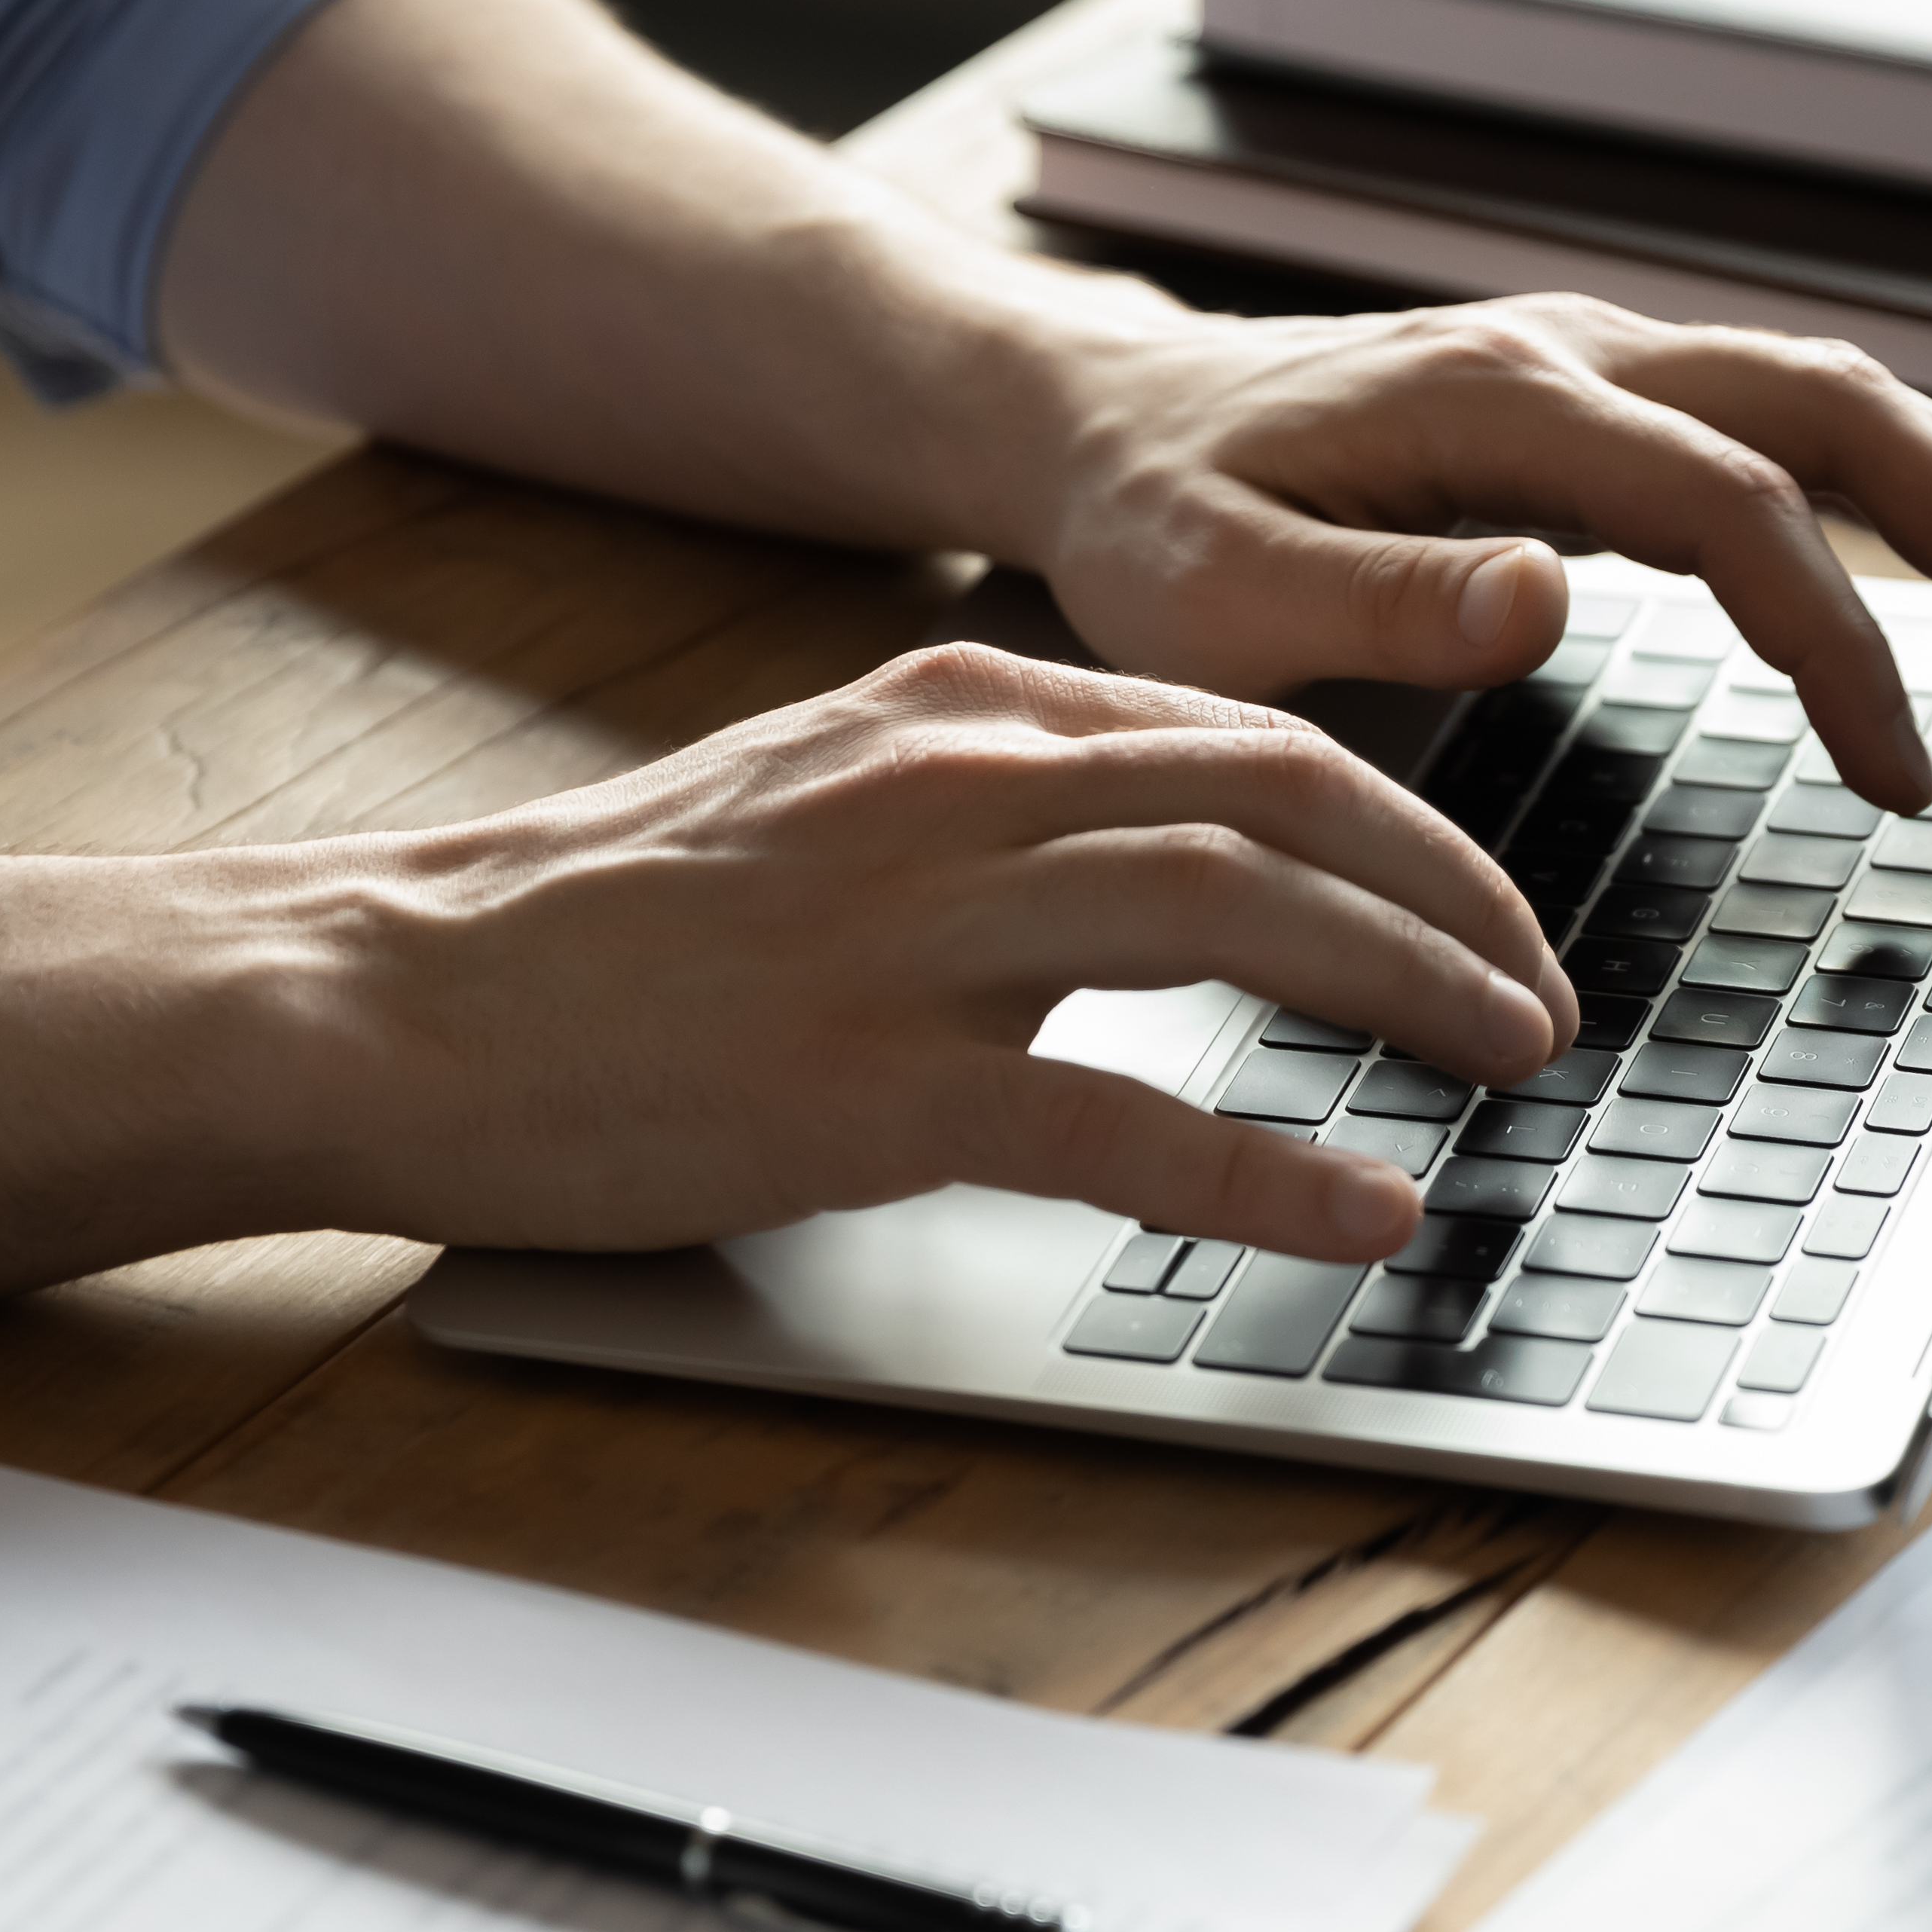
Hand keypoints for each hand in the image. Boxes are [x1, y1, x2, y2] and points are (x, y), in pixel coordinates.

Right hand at [292, 644, 1577, 1260]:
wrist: (391, 991)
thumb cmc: (595, 929)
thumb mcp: (817, 803)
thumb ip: (984, 809)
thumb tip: (1151, 854)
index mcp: (953, 718)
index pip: (1246, 733)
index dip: (1403, 818)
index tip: (1482, 900)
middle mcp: (958, 793)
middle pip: (1287, 801)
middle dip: (1454, 893)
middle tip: (1540, 992)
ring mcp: (914, 936)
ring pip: (1238, 919)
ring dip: (1407, 988)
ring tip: (1509, 1064)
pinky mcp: (866, 1084)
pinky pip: (1119, 1122)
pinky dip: (1266, 1169)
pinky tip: (1365, 1214)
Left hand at [1020, 292, 1931, 808]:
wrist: (1096, 419)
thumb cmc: (1146, 524)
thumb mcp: (1213, 595)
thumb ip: (1377, 602)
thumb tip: (1546, 595)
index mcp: (1494, 400)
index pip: (1731, 507)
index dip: (1840, 637)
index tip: (1903, 772)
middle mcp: (1571, 350)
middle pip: (1839, 411)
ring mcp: (1596, 361)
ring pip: (1836, 401)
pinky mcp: (1600, 399)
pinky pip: (1789, 422)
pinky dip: (1908, 480)